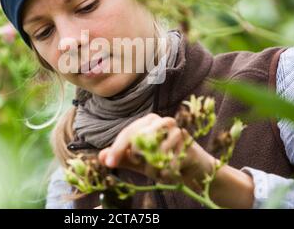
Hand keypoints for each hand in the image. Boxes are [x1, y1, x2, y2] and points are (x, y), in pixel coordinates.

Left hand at [98, 113, 215, 189]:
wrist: (192, 167)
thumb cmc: (162, 160)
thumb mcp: (138, 161)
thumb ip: (121, 157)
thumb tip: (101, 157)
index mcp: (148, 121)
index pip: (128, 133)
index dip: (117, 149)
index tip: (108, 163)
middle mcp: (162, 121)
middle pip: (140, 138)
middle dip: (136, 157)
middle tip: (141, 166)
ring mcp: (176, 130)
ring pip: (154, 151)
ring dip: (153, 167)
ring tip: (158, 171)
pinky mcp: (188, 142)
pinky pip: (169, 160)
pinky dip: (166, 171)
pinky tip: (170, 172)